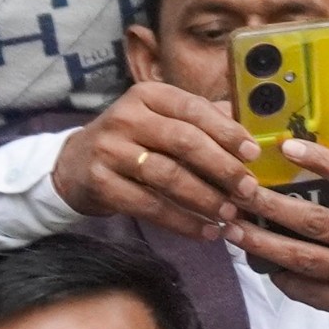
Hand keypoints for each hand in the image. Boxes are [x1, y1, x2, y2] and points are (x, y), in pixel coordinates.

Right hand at [55, 83, 263, 243]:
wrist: (74, 164)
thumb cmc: (132, 142)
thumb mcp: (160, 120)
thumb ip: (201, 122)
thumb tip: (253, 135)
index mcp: (148, 95)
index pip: (194, 109)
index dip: (227, 132)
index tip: (253, 154)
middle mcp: (127, 117)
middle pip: (184, 141)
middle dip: (222, 167)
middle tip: (247, 190)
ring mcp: (110, 149)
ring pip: (168, 175)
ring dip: (205, 198)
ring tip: (229, 214)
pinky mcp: (101, 181)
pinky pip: (149, 205)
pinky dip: (182, 222)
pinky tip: (205, 232)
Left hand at [230, 140, 328, 328]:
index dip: (319, 160)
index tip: (287, 147)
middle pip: (314, 220)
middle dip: (270, 206)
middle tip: (239, 192)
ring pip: (302, 257)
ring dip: (262, 244)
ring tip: (232, 229)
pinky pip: (308, 290)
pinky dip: (283, 278)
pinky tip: (263, 265)